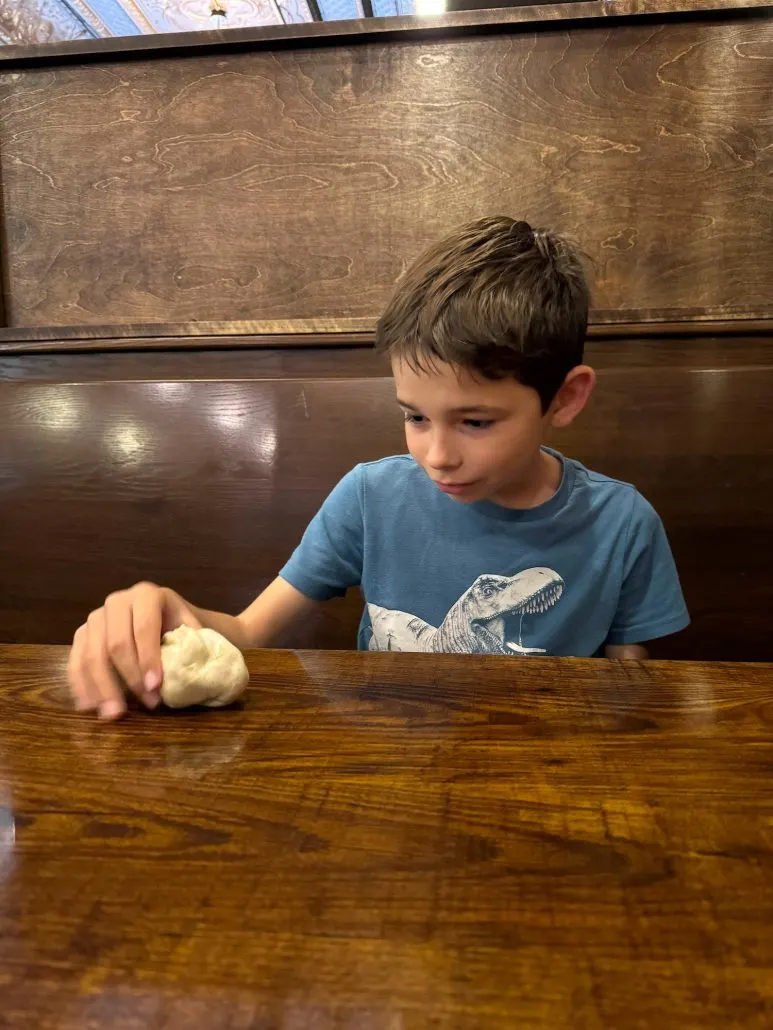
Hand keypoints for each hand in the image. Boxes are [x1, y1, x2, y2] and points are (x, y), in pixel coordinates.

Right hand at [68, 583, 200, 720]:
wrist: (171, 618)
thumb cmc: (184, 627)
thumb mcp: (194, 628)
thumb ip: (194, 644)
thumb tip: (191, 672)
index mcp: (147, 595)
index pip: (144, 628)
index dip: (148, 659)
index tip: (156, 687)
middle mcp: (117, 601)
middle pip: (115, 643)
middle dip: (129, 678)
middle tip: (145, 704)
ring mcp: (96, 617)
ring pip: (91, 655)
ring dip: (101, 688)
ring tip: (113, 714)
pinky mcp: (82, 634)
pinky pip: (75, 662)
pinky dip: (81, 686)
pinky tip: (90, 706)